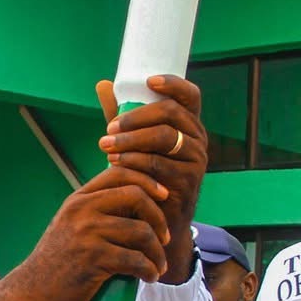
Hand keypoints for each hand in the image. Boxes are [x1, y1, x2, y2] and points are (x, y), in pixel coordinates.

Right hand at [0, 165, 170, 300]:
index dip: (148, 181)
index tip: (163, 197)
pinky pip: (135, 260)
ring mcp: (87, 233)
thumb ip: (96, 212)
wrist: (32, 292)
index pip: (120, 173)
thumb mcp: (71, 226)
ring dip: (158, 252)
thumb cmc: (57, 262)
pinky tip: (149, 277)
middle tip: (165, 238)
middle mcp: (82, 210)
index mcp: (79, 199)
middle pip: (136, 196)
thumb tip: (138, 204)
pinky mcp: (93, 259)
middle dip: (159, 218)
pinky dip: (149, 270)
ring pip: (141, 232)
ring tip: (158, 266)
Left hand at [96, 75, 206, 282]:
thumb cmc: (146, 174)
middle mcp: (197, 138)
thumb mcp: (135, 142)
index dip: (173, 84)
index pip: (190, 96)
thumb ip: (123, 115)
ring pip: (163, 137)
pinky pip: (158, 164)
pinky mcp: (188, 180)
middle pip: (171, 113)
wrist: (159, 219)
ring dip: (130, 140)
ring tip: (105, 146)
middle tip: (109, 128)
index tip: (149, 81)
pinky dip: (133, 162)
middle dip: (136, 117)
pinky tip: (114, 165)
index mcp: (188, 124)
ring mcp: (196, 159)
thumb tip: (103, 84)